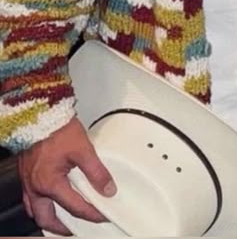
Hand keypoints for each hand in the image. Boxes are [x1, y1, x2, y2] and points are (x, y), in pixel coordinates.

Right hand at [18, 117, 115, 235]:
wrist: (40, 111)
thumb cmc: (57, 128)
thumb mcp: (83, 149)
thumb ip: (96, 171)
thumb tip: (108, 188)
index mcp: (50, 183)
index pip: (75, 207)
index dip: (92, 213)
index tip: (103, 216)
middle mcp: (35, 187)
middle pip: (47, 219)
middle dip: (63, 228)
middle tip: (78, 229)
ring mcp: (28, 181)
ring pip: (35, 210)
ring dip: (50, 218)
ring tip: (63, 219)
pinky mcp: (26, 173)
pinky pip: (30, 198)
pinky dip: (41, 204)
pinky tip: (51, 198)